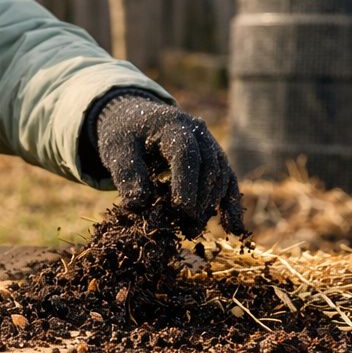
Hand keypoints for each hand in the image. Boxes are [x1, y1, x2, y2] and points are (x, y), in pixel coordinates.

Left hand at [91, 92, 244, 236]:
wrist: (136, 121)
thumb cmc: (125, 137)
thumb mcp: (117, 151)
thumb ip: (127, 174)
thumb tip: (140, 203)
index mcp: (172, 124)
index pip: (186, 153)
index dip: (186, 182)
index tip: (182, 210)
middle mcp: (197, 131)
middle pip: (208, 165)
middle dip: (200, 199)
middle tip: (186, 227)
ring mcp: (209, 144)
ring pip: (221, 175)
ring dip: (211, 205)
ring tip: (192, 231)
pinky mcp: (214, 159)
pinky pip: (227, 181)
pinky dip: (231, 204)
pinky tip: (234, 229)